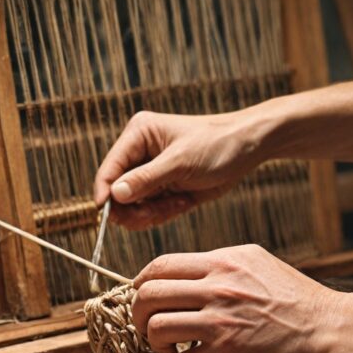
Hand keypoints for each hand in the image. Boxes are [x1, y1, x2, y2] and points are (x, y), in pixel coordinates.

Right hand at [93, 110, 263, 229]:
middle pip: (117, 192)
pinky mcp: (165, 188)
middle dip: (134, 208)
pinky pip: (152, 211)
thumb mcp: (181, 162)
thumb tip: (115, 195)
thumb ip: (147, 179)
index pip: (109, 168)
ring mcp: (152, 173)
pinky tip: (184, 202)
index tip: (106, 217)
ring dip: (152, 213)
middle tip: (151, 215)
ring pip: (134, 206)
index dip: (104, 194)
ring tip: (177, 205)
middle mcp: (140, 153)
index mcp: (138, 135)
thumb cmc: (216, 144)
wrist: (248, 149)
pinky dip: (165, 213)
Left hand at [132, 244, 340, 352]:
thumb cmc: (297, 301)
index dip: (141, 283)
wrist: (329, 329)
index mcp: (223, 261)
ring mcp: (221, 318)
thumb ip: (223, 268)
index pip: (161, 264)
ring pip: (155, 327)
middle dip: (137, 315)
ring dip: (154, 344)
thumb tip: (191, 282)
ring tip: (169, 350)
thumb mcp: (258, 266)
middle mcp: (218, 285)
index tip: (143, 298)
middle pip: (148, 294)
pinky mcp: (227, 350)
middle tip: (147, 328)